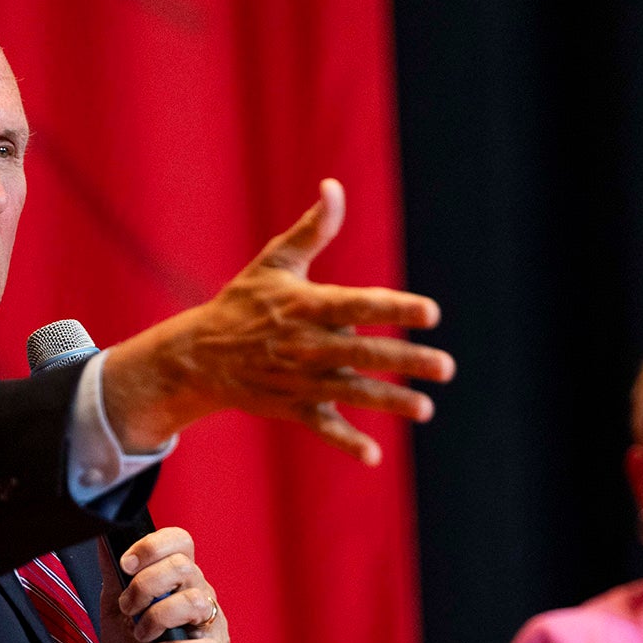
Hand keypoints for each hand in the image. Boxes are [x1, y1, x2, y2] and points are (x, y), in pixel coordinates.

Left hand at [91, 527, 226, 642]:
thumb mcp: (115, 612)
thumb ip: (113, 576)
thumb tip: (102, 536)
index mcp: (178, 580)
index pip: (181, 541)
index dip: (153, 546)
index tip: (126, 565)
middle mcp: (200, 596)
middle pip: (184, 568)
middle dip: (146, 586)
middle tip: (128, 610)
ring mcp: (212, 626)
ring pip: (195, 601)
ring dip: (157, 618)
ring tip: (141, 637)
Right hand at [101, 178, 452, 464]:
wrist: (197, 355)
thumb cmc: (243, 302)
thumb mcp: (273, 262)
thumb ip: (312, 229)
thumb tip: (334, 187)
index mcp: (306, 306)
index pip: (358, 305)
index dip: (394, 308)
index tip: (430, 312)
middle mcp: (305, 345)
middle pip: (363, 353)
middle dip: (405, 360)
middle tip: (445, 366)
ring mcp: (298, 380)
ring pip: (350, 392)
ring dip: (389, 401)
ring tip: (425, 408)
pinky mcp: (291, 407)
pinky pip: (322, 426)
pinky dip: (345, 441)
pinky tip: (373, 456)